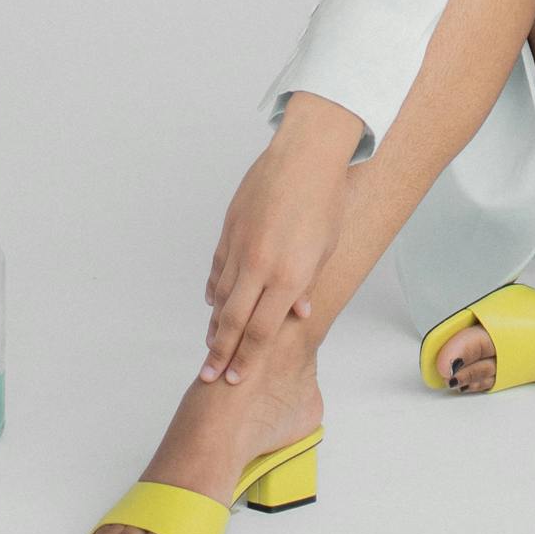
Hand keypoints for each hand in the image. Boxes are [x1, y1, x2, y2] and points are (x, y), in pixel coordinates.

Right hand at [200, 97, 359, 385]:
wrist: (306, 154)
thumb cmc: (325, 200)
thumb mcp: (325, 249)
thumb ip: (306, 285)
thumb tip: (297, 315)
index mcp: (289, 276)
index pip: (261, 332)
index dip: (246, 359)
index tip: (235, 379)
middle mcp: (260, 266)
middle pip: (234, 322)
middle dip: (220, 354)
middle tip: (209, 377)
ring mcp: (240, 247)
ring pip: (221, 296)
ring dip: (216, 323)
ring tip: (211, 345)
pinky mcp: (229, 229)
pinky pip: (217, 268)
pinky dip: (214, 289)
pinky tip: (214, 303)